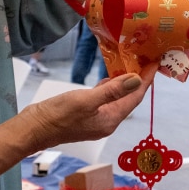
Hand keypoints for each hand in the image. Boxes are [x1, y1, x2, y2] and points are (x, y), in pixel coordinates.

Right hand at [23, 64, 156, 146]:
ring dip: (124, 82)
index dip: (146, 81)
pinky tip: (109, 76)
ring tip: (132, 64)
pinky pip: (105, 99)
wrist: (33, 129)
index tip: (155, 64)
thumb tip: (137, 80)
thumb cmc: (58, 116)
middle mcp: (107, 121)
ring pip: (116, 98)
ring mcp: (96, 119)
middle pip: (128, 99)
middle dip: (138, 81)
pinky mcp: (86, 114)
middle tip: (145, 60)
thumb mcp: (86, 100)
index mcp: (111, 120)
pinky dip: (110, 86)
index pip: (135, 98)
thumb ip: (112, 90)